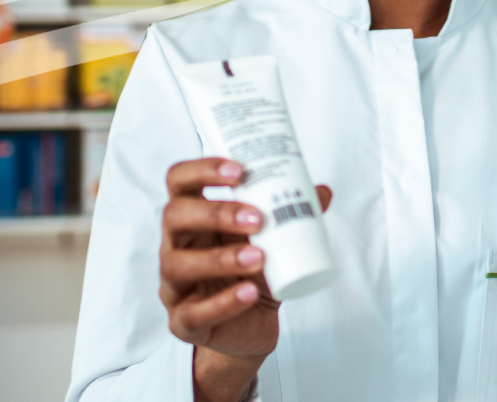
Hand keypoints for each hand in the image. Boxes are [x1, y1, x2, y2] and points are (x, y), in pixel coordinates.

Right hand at [158, 157, 332, 401]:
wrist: (251, 326)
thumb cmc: (253, 275)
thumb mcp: (273, 241)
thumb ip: (293, 215)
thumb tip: (322, 192)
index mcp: (193, 218)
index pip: (179, 181)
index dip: (202, 169)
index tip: (240, 171)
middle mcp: (175, 246)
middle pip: (174, 216)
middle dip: (215, 213)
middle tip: (257, 219)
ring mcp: (174, 285)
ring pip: (177, 264)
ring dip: (220, 258)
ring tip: (259, 258)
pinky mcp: (183, 322)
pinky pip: (192, 312)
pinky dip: (223, 302)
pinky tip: (249, 293)